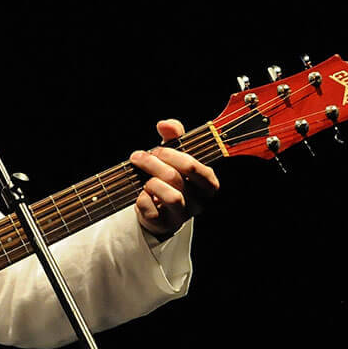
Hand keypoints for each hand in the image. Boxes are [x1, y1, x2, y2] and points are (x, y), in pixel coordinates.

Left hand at [130, 119, 219, 237]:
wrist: (158, 210)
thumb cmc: (170, 177)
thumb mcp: (175, 155)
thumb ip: (174, 136)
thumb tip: (164, 124)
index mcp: (208, 183)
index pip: (193, 166)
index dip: (171, 154)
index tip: (157, 149)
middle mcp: (199, 201)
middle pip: (175, 177)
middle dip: (152, 163)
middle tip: (139, 157)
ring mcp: (183, 215)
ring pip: (168, 195)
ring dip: (150, 182)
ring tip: (144, 180)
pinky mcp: (164, 224)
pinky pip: (150, 207)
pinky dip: (141, 198)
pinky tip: (142, 195)